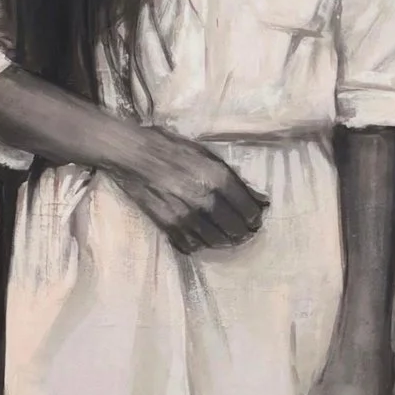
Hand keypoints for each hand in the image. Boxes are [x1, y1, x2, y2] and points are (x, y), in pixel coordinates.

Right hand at [116, 129, 267, 251]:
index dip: (255, 217)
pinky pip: (192, 245)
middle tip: (245, 231)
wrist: (133, 155)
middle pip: (235, 229)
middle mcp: (203, 200)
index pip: (248, 210)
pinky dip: (201, 244)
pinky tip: (203, 237)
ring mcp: (185, 216)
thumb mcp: (208, 156)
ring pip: (216, 241)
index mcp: (216, 178)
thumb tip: (260, 200)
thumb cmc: (172, 149)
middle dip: (244, 232)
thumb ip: (235, 180)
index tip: (255, 219)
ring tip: (227, 236)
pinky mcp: (168, 226)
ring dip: (225, 241)